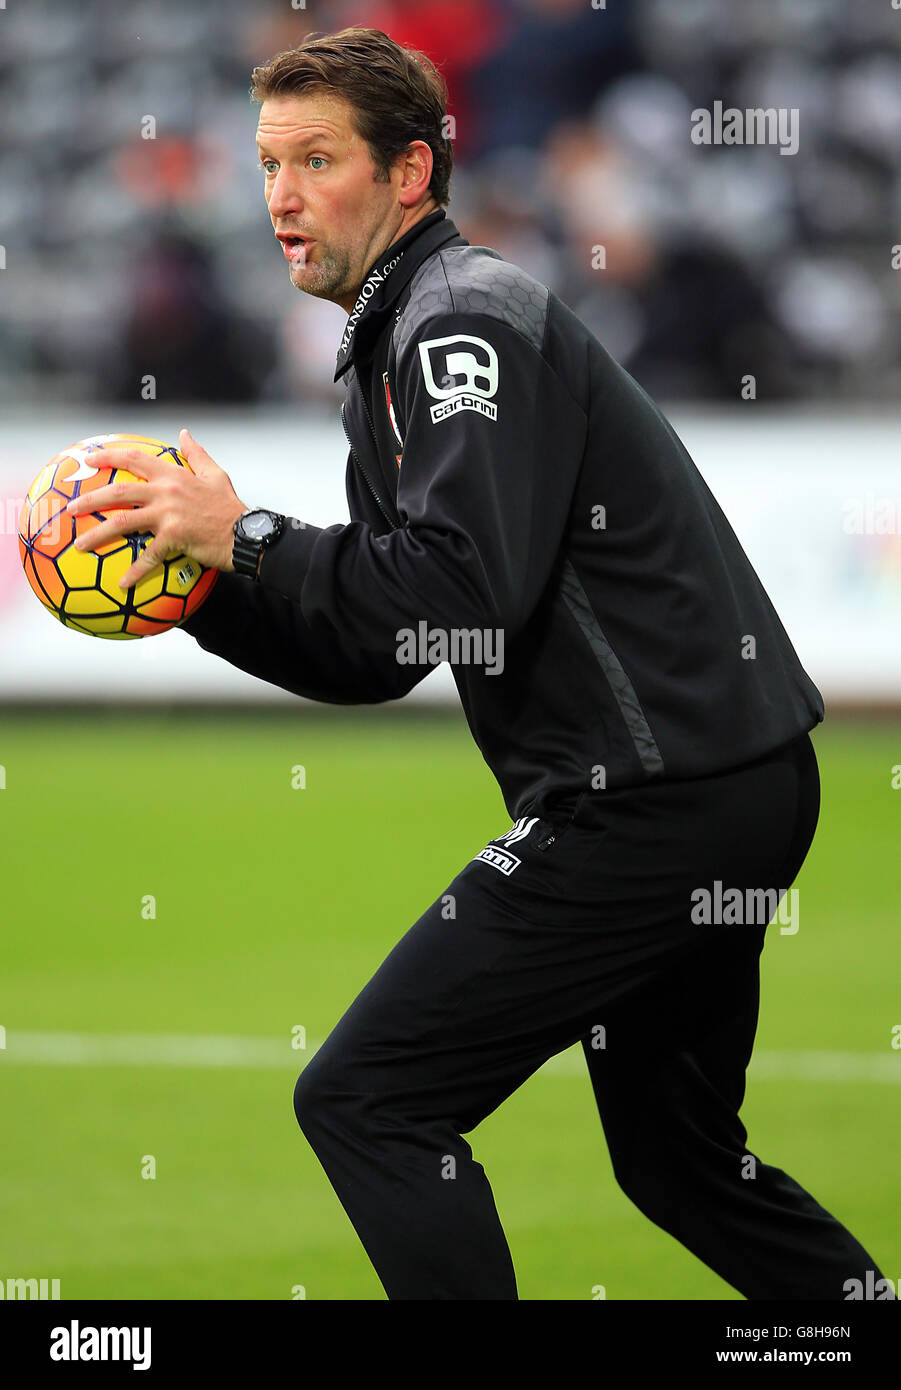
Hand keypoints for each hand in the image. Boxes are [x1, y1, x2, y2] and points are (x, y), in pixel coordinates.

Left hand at [65, 428, 247, 587]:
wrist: (246, 534)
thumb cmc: (231, 508)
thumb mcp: (216, 475)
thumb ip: (196, 454)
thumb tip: (184, 434)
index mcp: (173, 475)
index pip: (134, 459)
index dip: (108, 457)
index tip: (88, 460)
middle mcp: (166, 491)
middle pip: (118, 491)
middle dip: (90, 499)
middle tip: (71, 509)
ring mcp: (168, 514)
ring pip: (123, 522)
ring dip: (97, 535)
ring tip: (79, 545)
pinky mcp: (174, 537)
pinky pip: (148, 556)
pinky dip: (135, 572)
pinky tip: (123, 584)